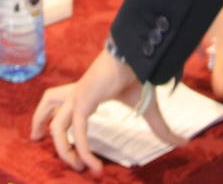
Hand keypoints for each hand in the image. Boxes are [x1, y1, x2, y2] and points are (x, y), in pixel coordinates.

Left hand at [30, 49, 182, 173]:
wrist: (139, 56)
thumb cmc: (141, 77)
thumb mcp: (148, 109)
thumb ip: (161, 129)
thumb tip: (183, 143)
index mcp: (86, 91)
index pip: (60, 102)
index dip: (53, 117)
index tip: (52, 135)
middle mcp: (78, 93)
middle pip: (50, 108)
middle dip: (42, 126)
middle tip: (39, 142)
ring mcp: (79, 97)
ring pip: (57, 125)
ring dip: (60, 147)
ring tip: (71, 164)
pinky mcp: (83, 102)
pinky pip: (76, 132)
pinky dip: (82, 150)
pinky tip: (91, 165)